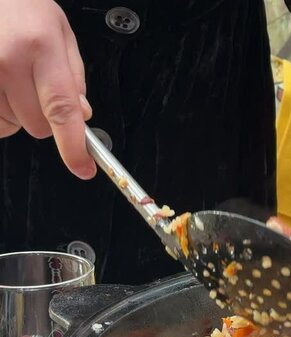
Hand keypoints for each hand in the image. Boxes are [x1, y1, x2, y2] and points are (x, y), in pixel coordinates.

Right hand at [0, 0, 94, 178]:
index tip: (83, 167)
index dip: (73, 146)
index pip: (63, 109)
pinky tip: (1, 90)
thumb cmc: (22, 8)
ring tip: (13, 81)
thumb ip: (74, 76)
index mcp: (41, 47)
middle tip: (37, 89)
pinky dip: (0, 114)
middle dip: (46, 119)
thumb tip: (82, 115)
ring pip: (10, 126)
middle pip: (38, 125)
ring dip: (16, 114)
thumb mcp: (60, 32)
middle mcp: (7, 61)